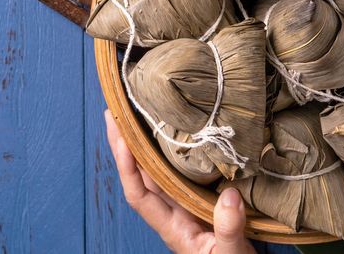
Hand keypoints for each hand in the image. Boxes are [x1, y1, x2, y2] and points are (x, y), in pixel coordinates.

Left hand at [105, 110, 256, 253]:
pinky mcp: (198, 198)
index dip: (127, 168)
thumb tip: (229, 196)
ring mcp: (183, 205)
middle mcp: (172, 213)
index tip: (121, 139)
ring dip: (142, 145)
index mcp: (172, 227)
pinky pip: (176, 171)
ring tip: (132, 115)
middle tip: (114, 113)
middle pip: (139, 177)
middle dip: (125, 147)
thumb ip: (228, 229)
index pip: (139, 195)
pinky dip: (168, 151)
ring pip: (155, 172)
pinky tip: (169, 133)